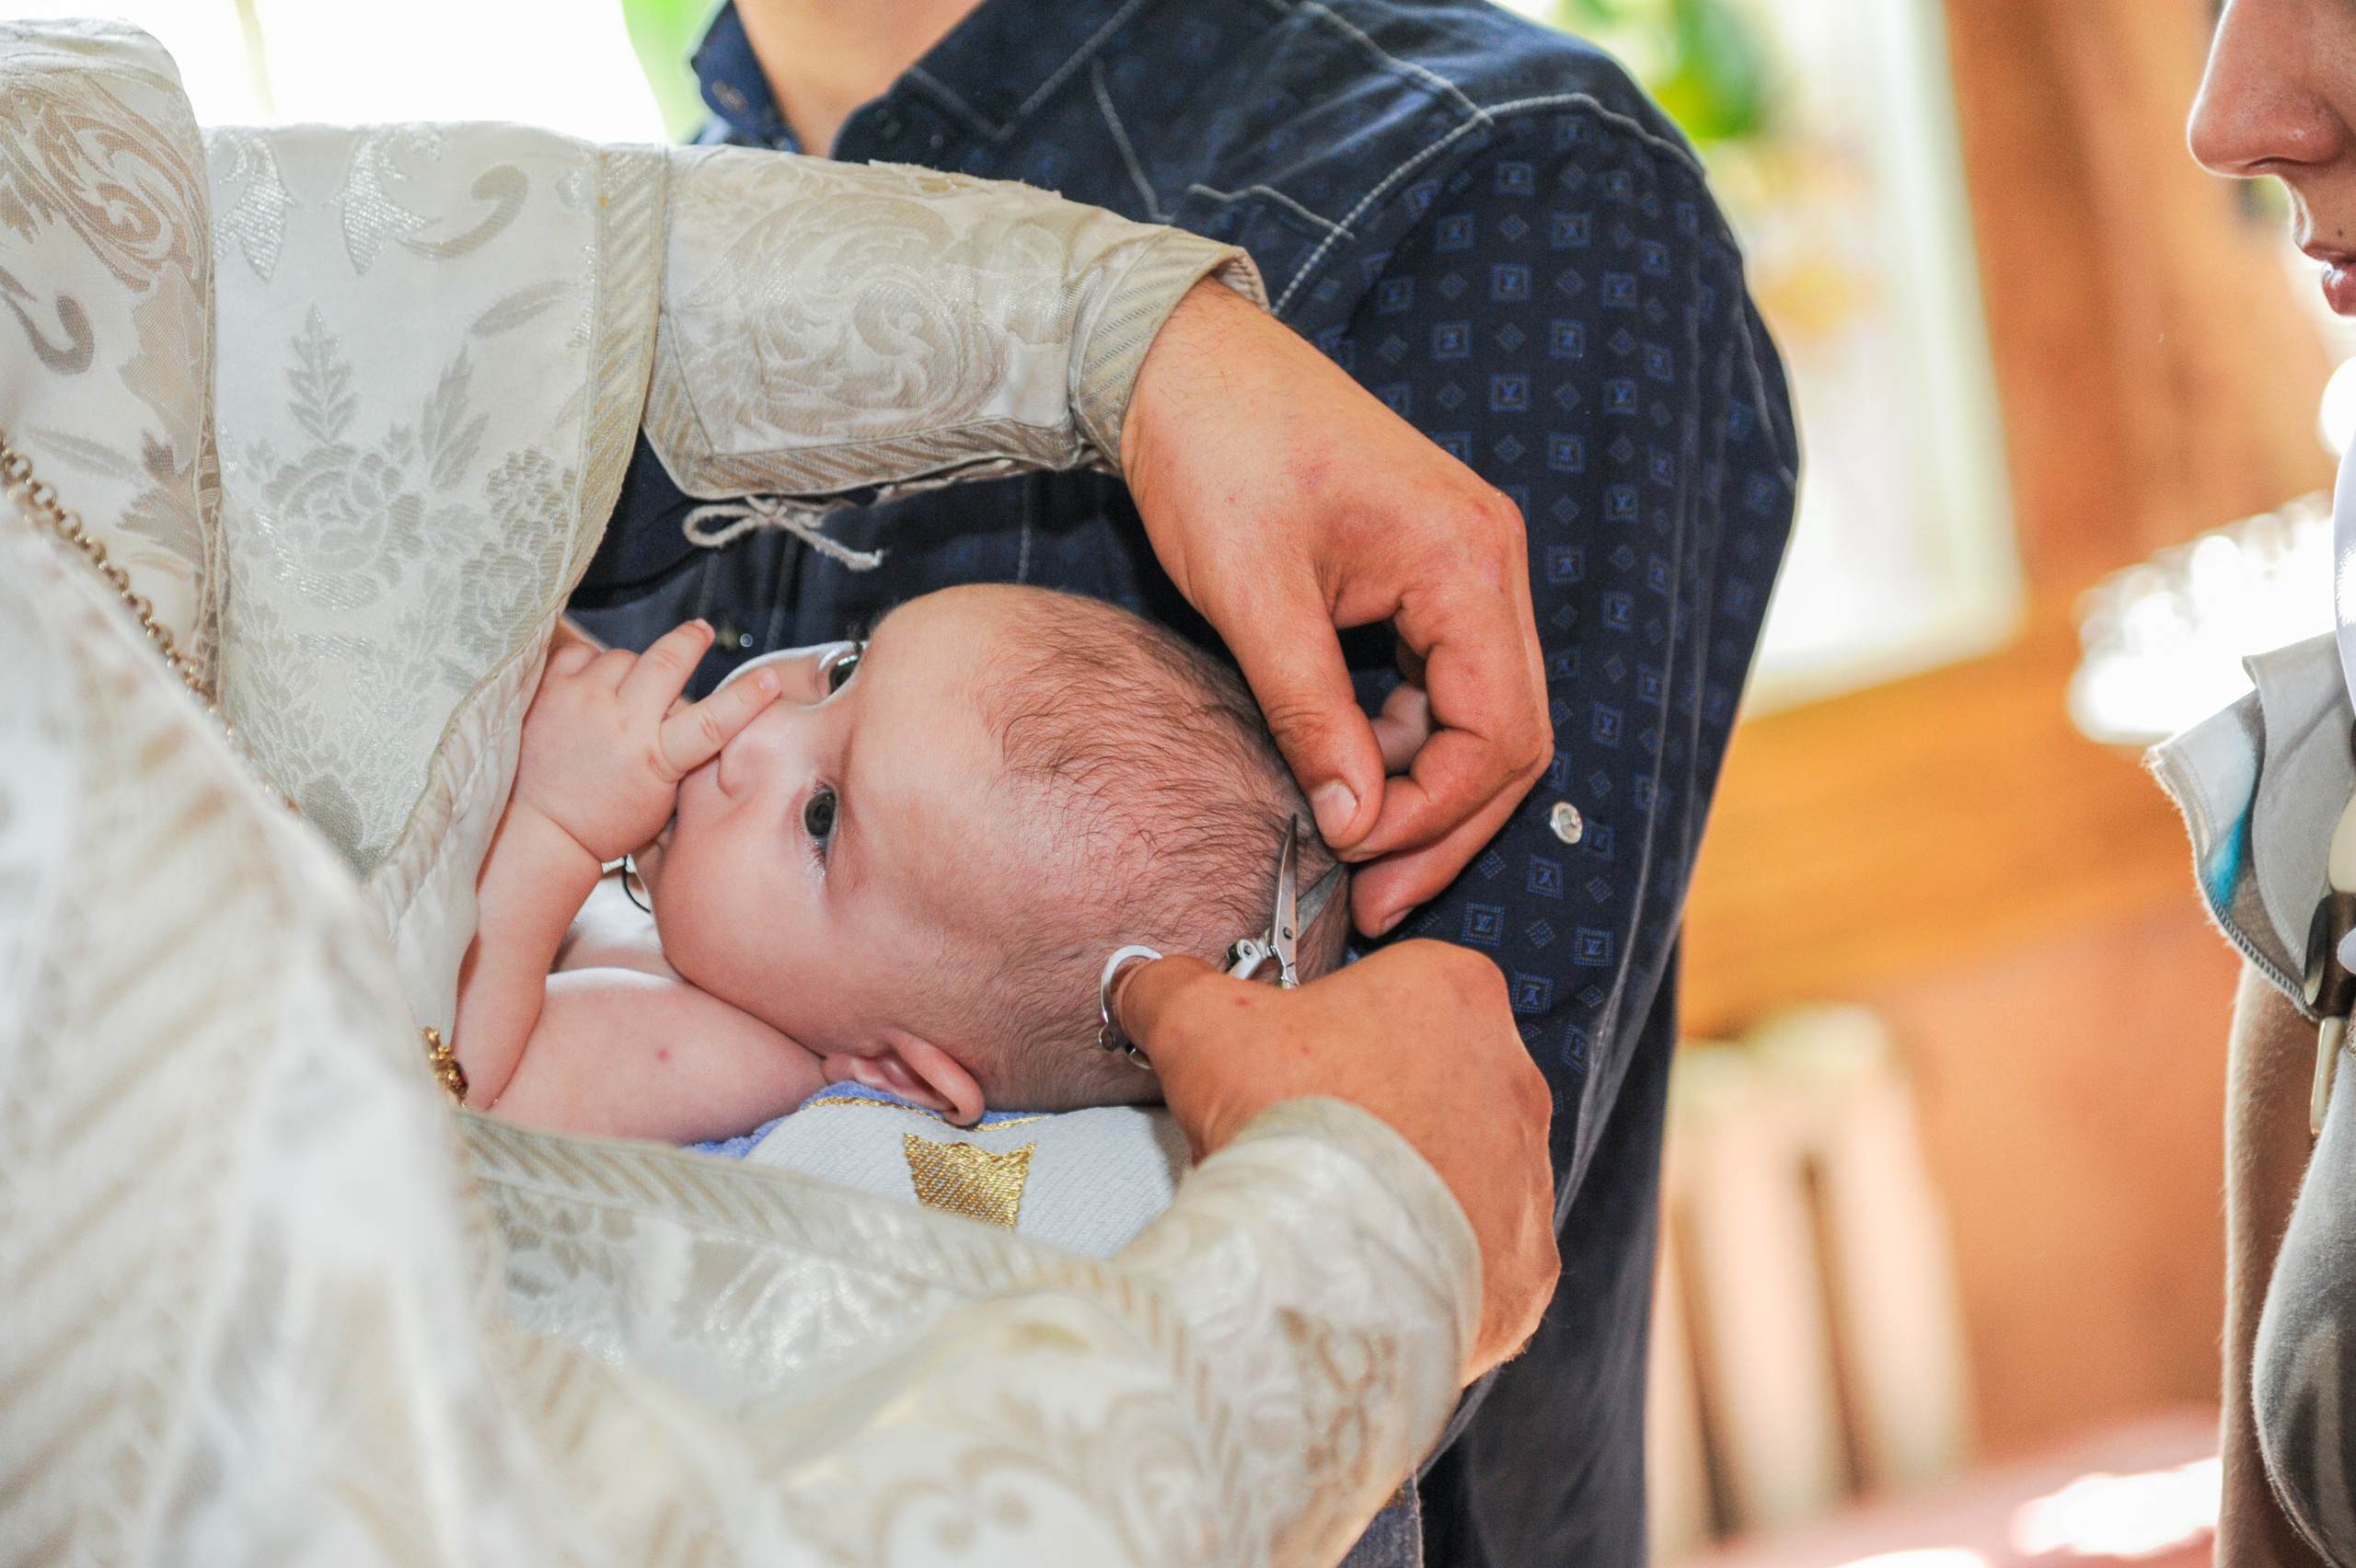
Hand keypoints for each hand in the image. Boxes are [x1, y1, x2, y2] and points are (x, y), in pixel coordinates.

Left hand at [513, 619, 780, 862]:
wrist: (543, 827)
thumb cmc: (607, 818)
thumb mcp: (663, 796)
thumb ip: (683, 753)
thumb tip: (696, 709)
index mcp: (656, 758)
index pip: (713, 719)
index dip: (747, 695)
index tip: (770, 678)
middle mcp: (621, 723)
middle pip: (667, 660)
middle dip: (690, 640)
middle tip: (700, 632)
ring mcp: (584, 701)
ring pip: (625, 655)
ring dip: (633, 669)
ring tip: (625, 695)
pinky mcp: (552, 691)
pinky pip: (583, 653)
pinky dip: (593, 665)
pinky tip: (593, 688)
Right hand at [1116, 941, 1556, 1380]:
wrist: (1333, 1267)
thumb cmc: (1288, 1126)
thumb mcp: (1201, 1025)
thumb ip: (1172, 986)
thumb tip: (1144, 979)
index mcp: (1455, 991)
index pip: (1388, 995)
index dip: (1322, 1031)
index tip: (1284, 1069)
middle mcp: (1514, 1075)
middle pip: (1427, 1078)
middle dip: (1370, 1106)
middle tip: (1301, 1142)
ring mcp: (1530, 1174)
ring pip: (1457, 1166)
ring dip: (1405, 1182)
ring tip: (1333, 1211)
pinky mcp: (1527, 1263)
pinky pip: (1479, 1251)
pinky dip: (1432, 1259)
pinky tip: (1375, 1266)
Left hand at [1122, 279, 1551, 934]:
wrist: (1178, 360)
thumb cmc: (1215, 453)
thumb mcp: (1253, 597)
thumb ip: (1309, 714)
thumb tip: (1352, 827)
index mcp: (1468, 560)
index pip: (1502, 732)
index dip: (1440, 817)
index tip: (1364, 866)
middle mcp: (1489, 561)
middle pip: (1510, 735)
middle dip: (1444, 824)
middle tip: (1373, 900)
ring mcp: (1463, 565)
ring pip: (1480, 716)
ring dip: (1424, 790)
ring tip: (1352, 855)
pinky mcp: (1425, 572)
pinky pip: (1442, 682)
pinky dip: (1401, 742)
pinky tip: (1344, 780)